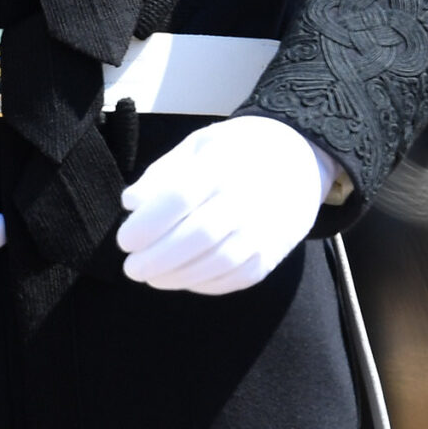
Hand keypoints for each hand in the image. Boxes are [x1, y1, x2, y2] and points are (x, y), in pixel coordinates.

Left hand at [117, 116, 336, 294]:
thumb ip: (163, 172)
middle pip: (197, 235)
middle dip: (156, 258)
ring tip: (153, 275)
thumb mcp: (200, 145)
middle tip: (132, 267)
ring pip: (217, 262)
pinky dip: (205, 284)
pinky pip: (236, 277)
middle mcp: (249, 195)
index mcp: (224, 163)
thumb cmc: (239, 150)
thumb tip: (132, 204)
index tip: (125, 240)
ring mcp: (266, 226)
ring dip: (176, 277)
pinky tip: (185, 278)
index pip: (180, 197)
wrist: (302, 157)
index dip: (147, 224)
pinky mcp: (274, 252)